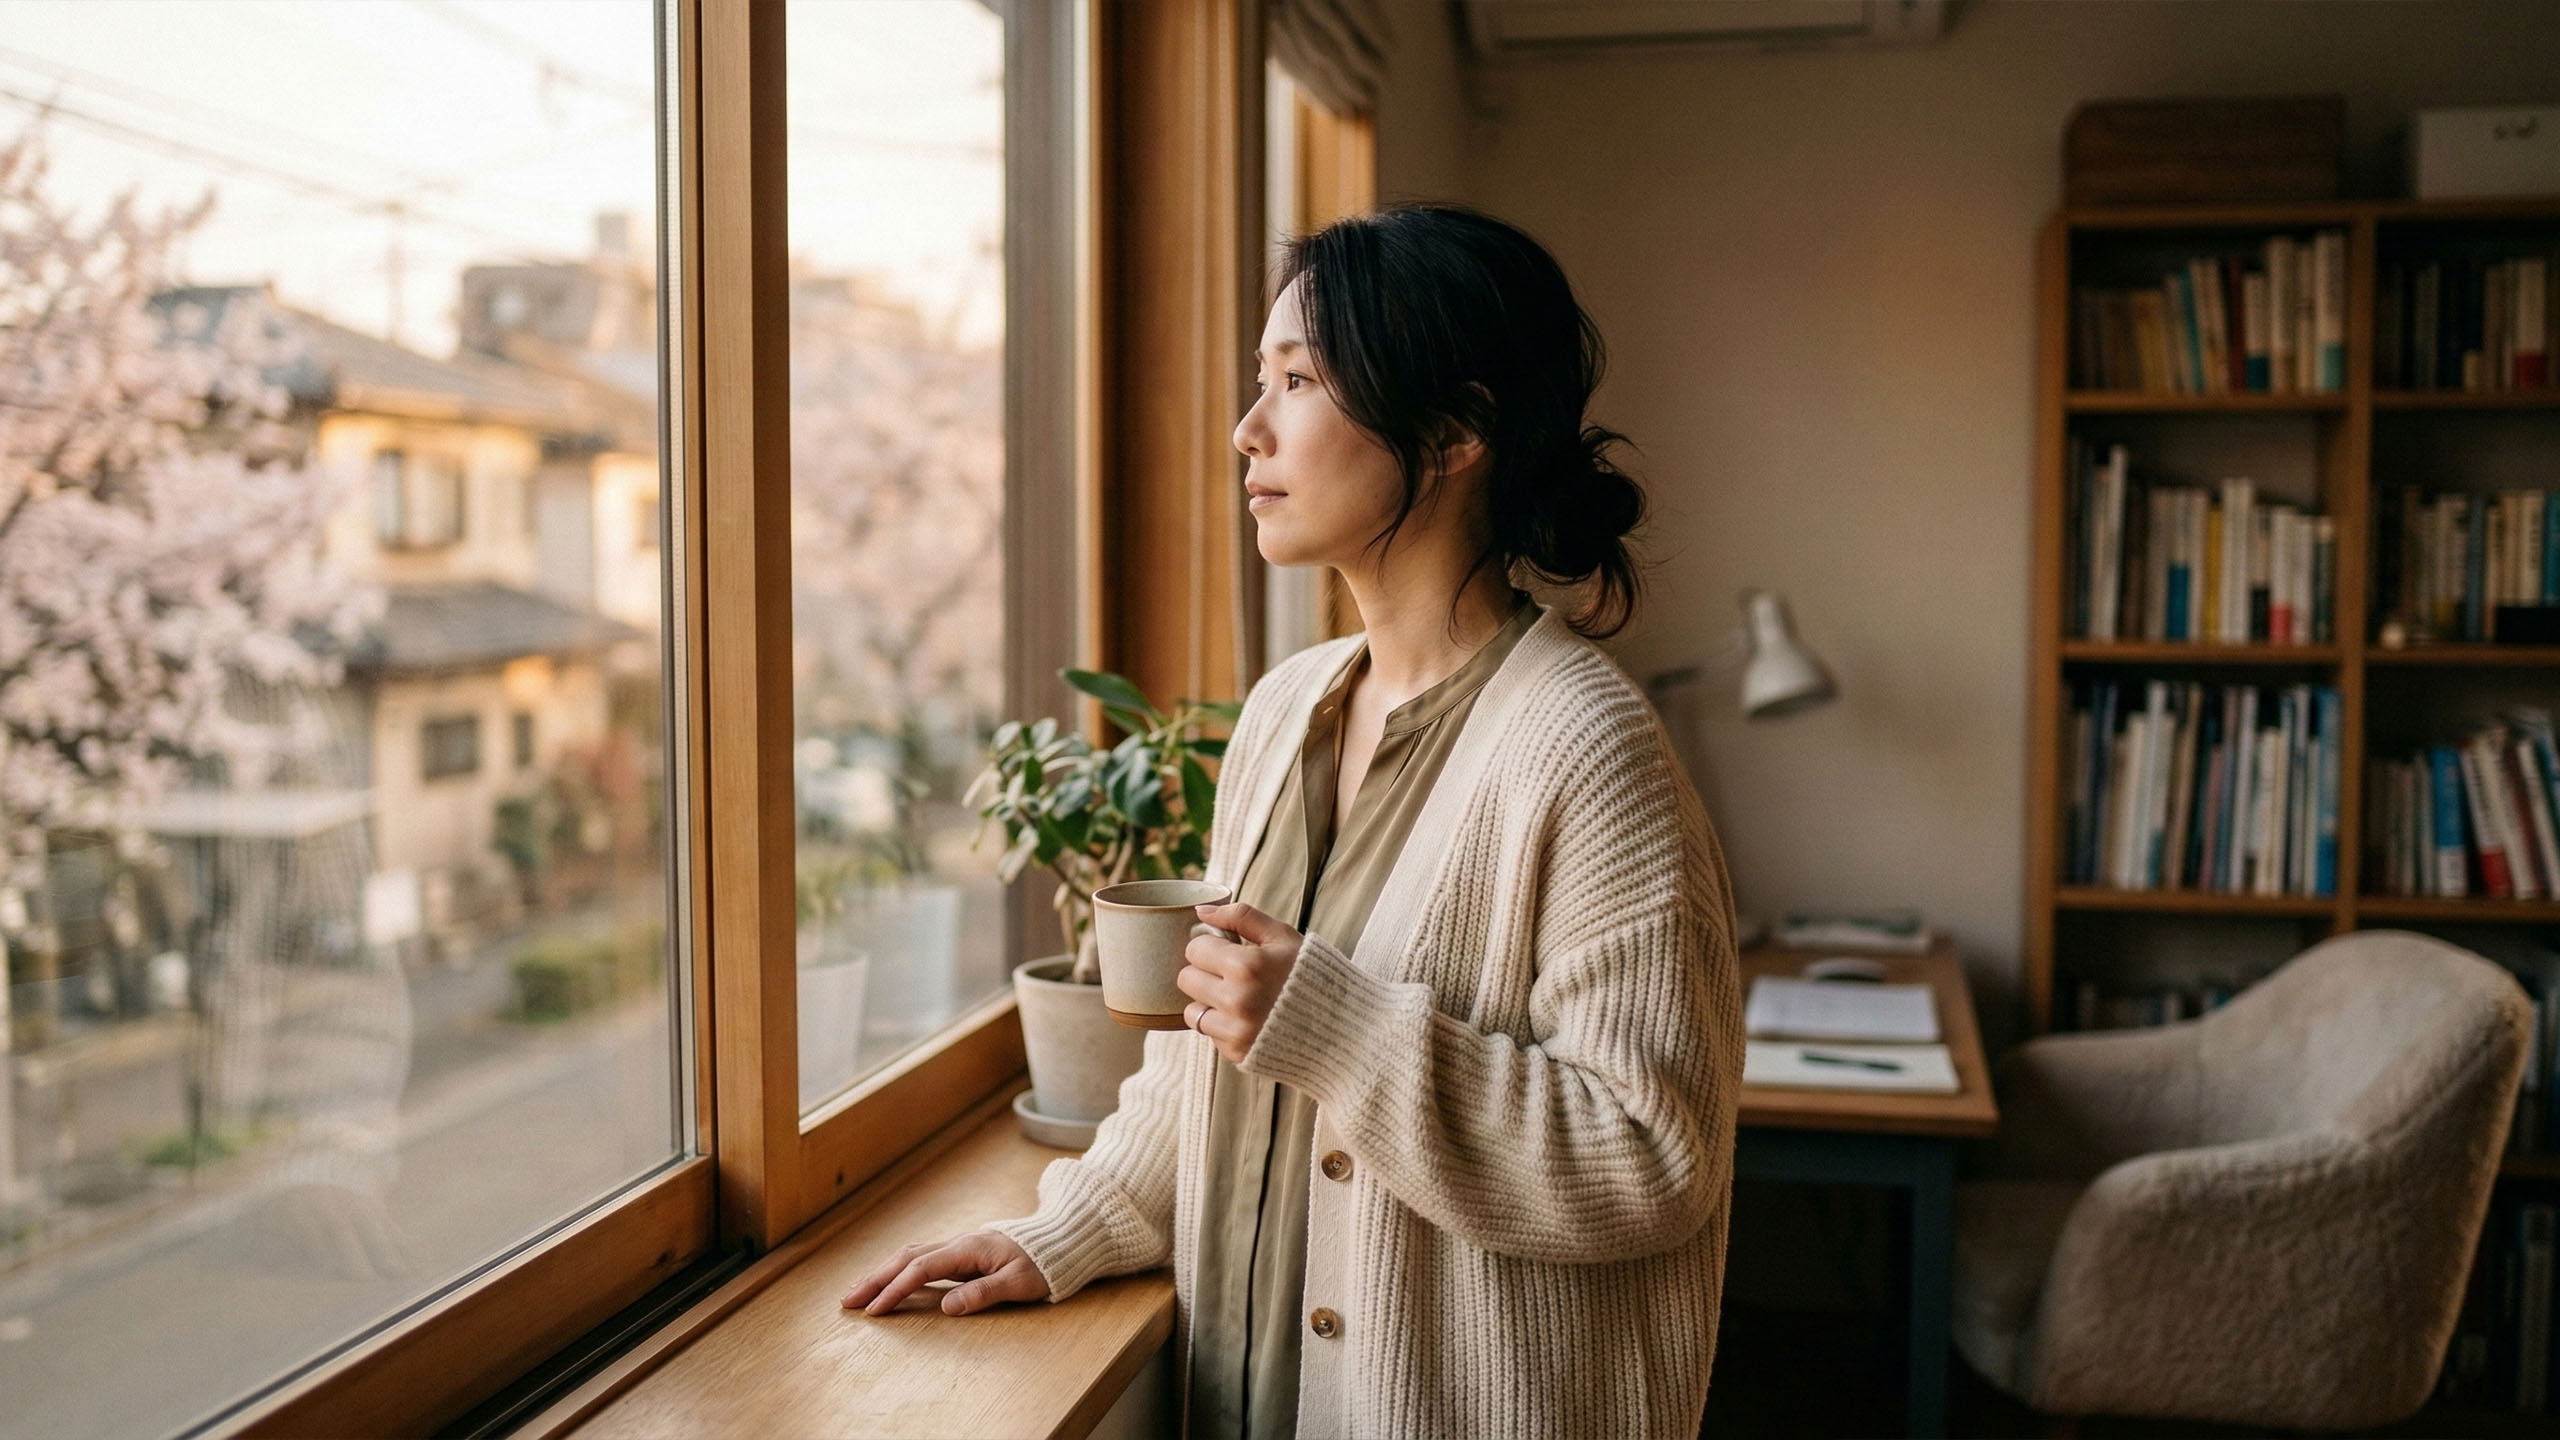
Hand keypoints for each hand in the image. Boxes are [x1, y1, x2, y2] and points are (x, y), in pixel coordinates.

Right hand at [840, 1229, 1047, 1315]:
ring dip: (883, 1272)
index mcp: (969, 1248)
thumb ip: (983, 1293)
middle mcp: (958, 1243)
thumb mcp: (1020, 1283)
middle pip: (907, 1257)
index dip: (896, 1289)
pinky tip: (888, 1281)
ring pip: (911, 1255)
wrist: (1059, 1241)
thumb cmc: (1043, 1264)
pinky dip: (900, 1270)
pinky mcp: (961, 1254)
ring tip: (859, 1292)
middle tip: (848, 1301)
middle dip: (875, 1278)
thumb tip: (946, 1307)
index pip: (921, 1268)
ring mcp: (958, 1247)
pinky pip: (922, 1259)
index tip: (875, 1310)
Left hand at [1177, 899, 1302, 1064]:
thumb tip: (1201, 911)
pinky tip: (1248, 1019)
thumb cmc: (1311, 976)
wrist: (1341, 1028)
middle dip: (1204, 972)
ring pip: (1192, 1010)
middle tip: (1231, 974)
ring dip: (1209, 1002)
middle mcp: (1237, 1001)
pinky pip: (1209, 1034)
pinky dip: (1222, 1025)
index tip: (1228, 951)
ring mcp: (1235, 1031)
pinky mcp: (1236, 1053)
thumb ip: (1242, 917)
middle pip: (1186, 979)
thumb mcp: (1283, 937)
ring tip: (1238, 998)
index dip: (1211, 946)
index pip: (1195, 949)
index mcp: (1247, 966)